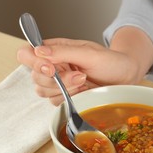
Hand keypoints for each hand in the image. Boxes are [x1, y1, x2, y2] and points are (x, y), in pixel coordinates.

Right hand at [17, 38, 140, 104]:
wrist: (126, 77)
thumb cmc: (111, 61)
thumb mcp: (89, 53)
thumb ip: (63, 51)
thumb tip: (39, 50)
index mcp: (55, 50)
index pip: (26, 53)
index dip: (33, 63)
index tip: (51, 69)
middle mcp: (53, 65)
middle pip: (34, 76)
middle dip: (57, 80)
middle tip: (79, 76)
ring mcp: (59, 82)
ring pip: (43, 91)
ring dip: (64, 90)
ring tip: (84, 82)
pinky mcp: (66, 96)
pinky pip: (55, 102)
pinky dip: (68, 99)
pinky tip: (83, 92)